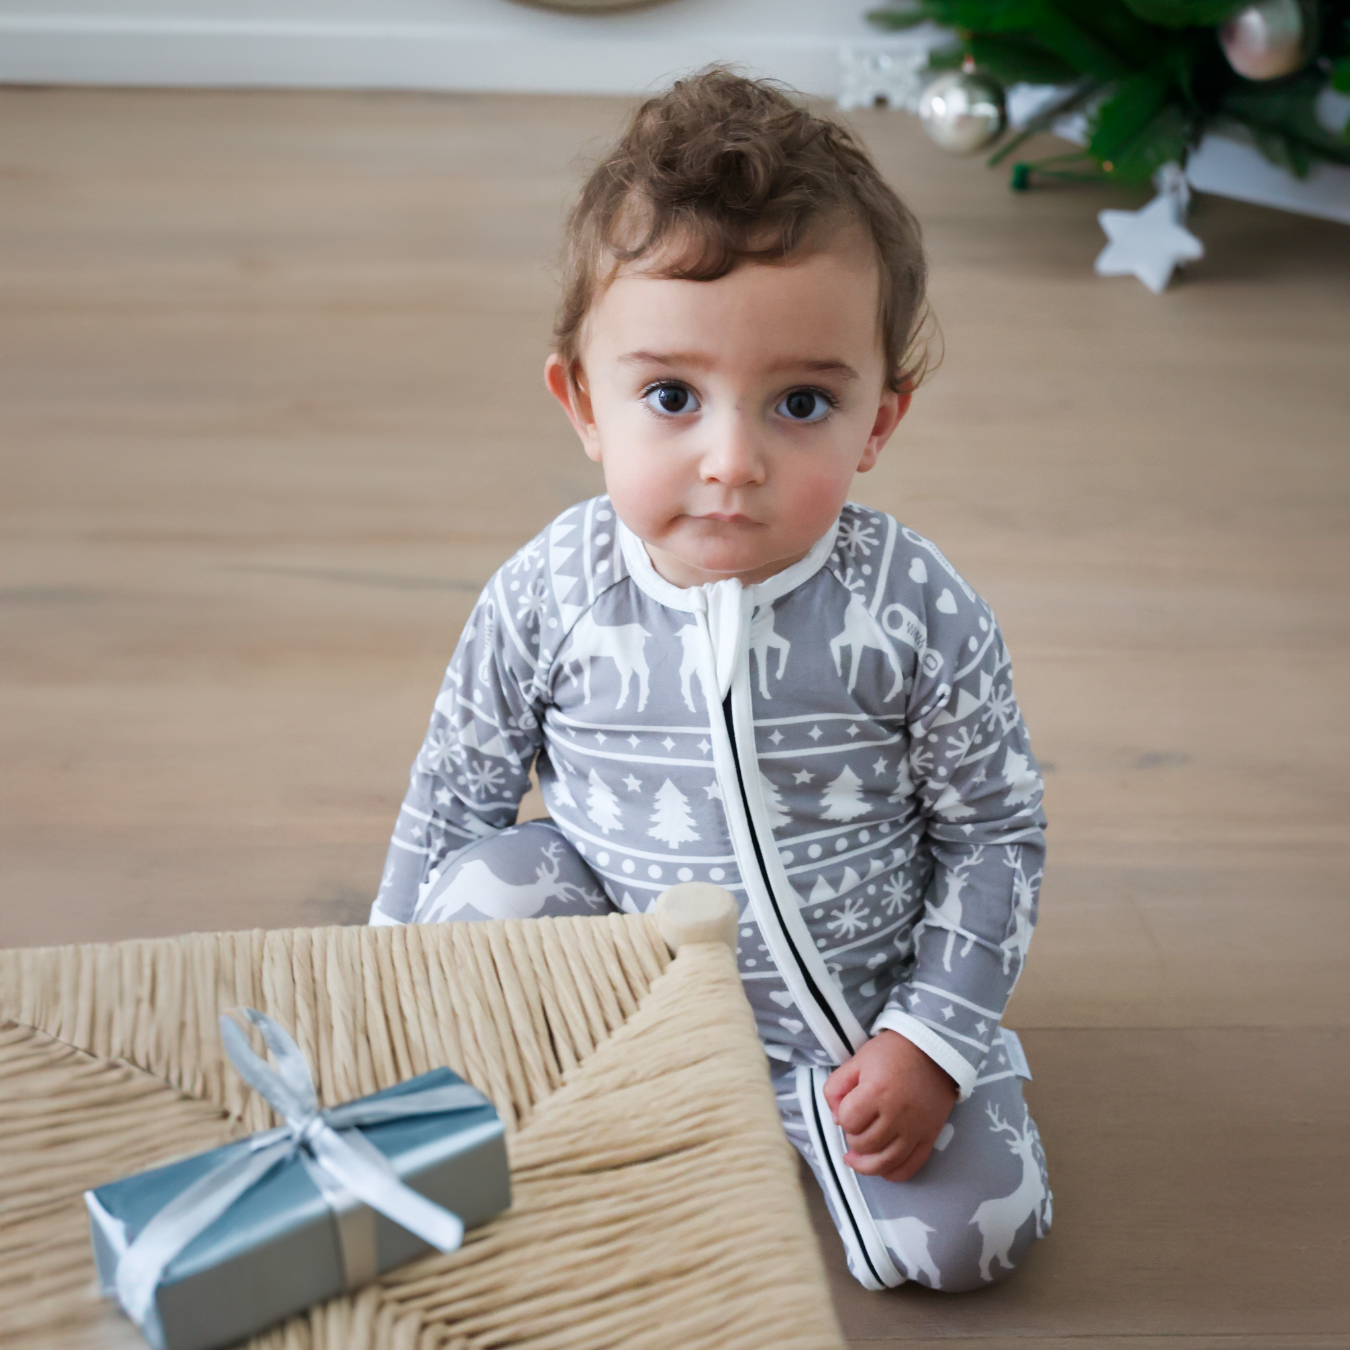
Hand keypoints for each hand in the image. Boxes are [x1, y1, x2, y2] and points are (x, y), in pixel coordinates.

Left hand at [822, 1030, 957, 1183]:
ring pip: (884, 1163)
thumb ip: (836, 1088)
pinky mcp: (930, 1137)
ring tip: (857, 1157)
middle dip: (853, 1138)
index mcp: (876, 1091)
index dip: (843, 1116)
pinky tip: (881, 1166)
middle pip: (864, 1145)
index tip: (849, 1107)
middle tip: (856, 1126)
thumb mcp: (857, 1060)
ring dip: (866, 1163)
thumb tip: (836, 1120)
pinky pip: (909, 1168)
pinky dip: (892, 1173)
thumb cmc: (891, 1053)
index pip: (847, 1121)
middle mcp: (898, 1114)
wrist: (933, 1050)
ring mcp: (916, 1129)